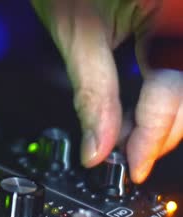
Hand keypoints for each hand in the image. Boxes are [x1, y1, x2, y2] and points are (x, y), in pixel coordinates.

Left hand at [31, 0, 182, 182]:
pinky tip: (137, 114)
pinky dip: (158, 96)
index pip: (173, 89)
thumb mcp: (78, 35)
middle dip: (160, 130)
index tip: (133, 167)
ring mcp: (179, 21)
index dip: (154, 134)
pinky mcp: (170, 24)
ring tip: (128, 140)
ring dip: (162, 117)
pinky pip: (175, 68)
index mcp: (173, 11)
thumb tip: (97, 148)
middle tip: (127, 157)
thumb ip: (93, 94)